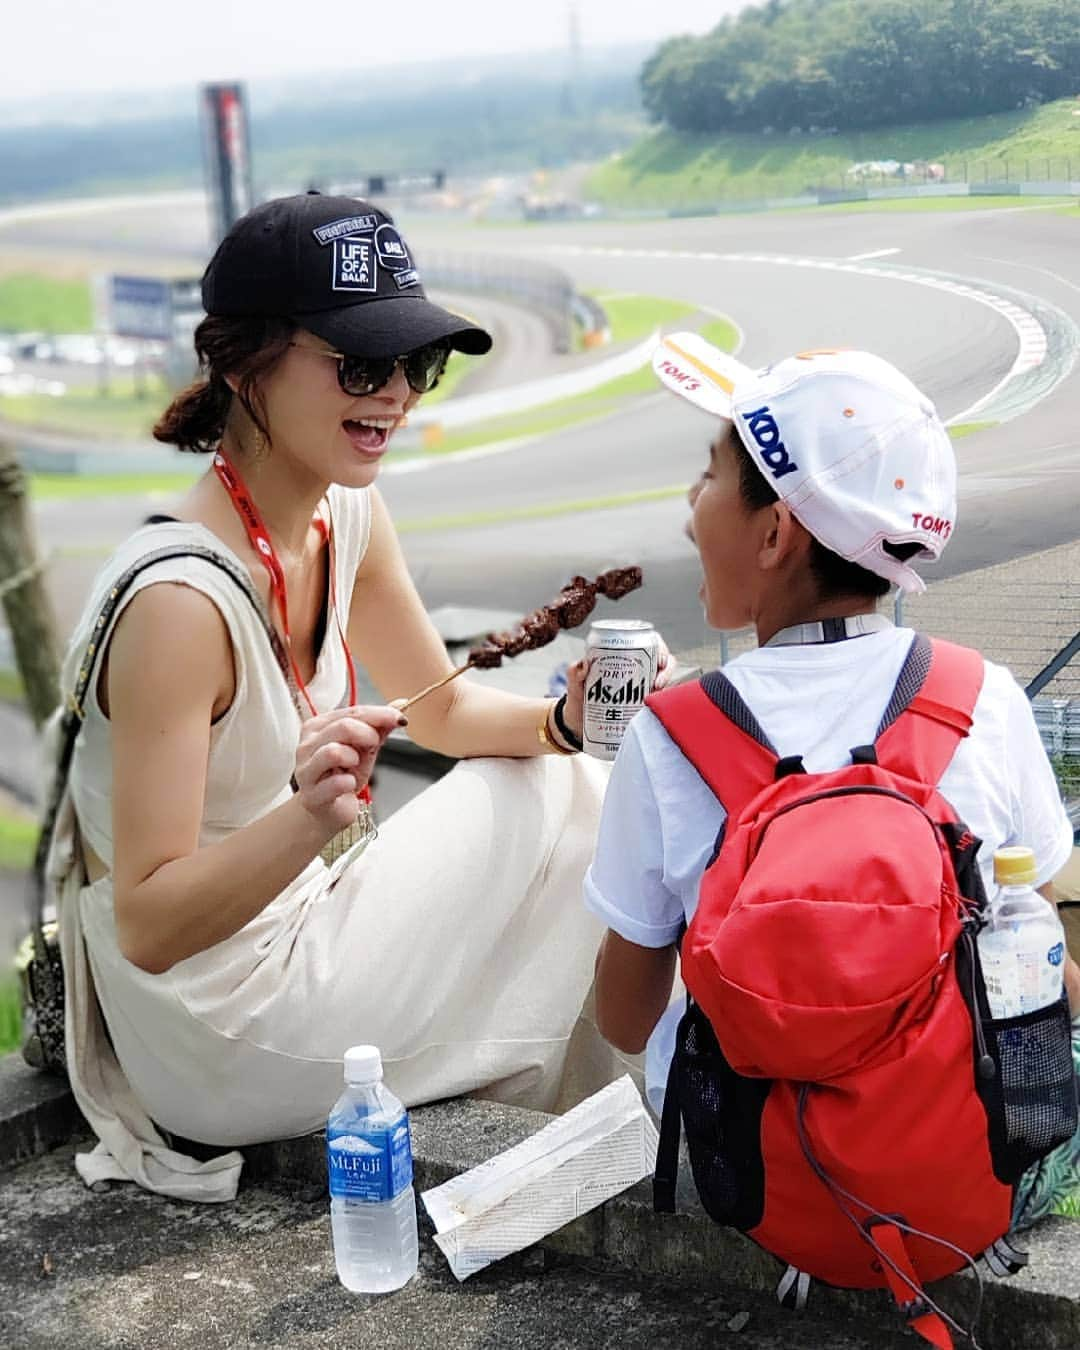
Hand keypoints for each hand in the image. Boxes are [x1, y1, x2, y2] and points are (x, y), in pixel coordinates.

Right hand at [292, 705, 404, 837]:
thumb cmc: (344, 775)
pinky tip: (349, 783)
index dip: (379, 714)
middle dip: (368, 734)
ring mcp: (306, 770)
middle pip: (342, 727)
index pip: (352, 712)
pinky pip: (335, 783)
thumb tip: (400, 706)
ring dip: (354, 757)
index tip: (399, 718)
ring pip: (333, 752)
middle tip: (374, 745)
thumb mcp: (364, 748)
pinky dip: (349, 783)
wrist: (331, 810)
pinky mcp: (311, 796)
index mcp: (318, 727)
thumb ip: (379, 727)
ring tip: (354, 765)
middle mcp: (307, 746)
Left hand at [563, 636, 672, 741]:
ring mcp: (643, 688)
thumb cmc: (578, 697)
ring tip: (656, 693)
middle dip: (667, 668)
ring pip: (665, 680)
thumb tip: (585, 664)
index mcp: (623, 656)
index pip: (649, 643)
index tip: (657, 659)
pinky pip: (660, 701)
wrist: (577, 724)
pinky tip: (656, 706)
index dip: (659, 647)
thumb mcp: (574, 681)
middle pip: (663, 661)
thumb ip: (575, 670)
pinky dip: (663, 702)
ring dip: (667, 685)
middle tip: (657, 682)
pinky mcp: (644, 706)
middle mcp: (638, 670)